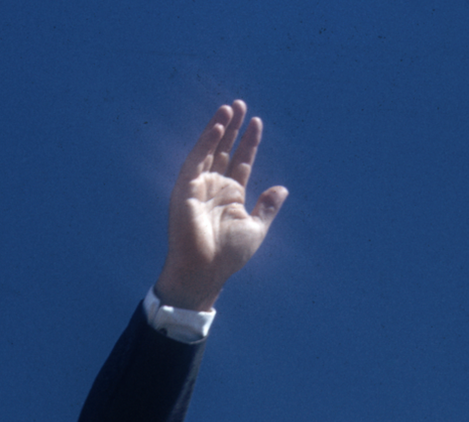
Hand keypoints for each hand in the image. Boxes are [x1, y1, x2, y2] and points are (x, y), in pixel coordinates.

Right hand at [154, 100, 287, 310]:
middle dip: (233, 128)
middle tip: (241, 104)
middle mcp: (215, 187)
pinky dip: (206, 142)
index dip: (249, 142)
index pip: (241, 161)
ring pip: (210, 149)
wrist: (206, 269)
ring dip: (219, 128)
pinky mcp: (186, 187)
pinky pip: (196, 159)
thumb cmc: (228, 256)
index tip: (257, 122)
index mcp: (232, 196)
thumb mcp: (256, 229)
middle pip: (225, 149)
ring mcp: (200, 185)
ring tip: (230, 107)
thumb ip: (267, 207)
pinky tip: (217, 126)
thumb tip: (282, 189)